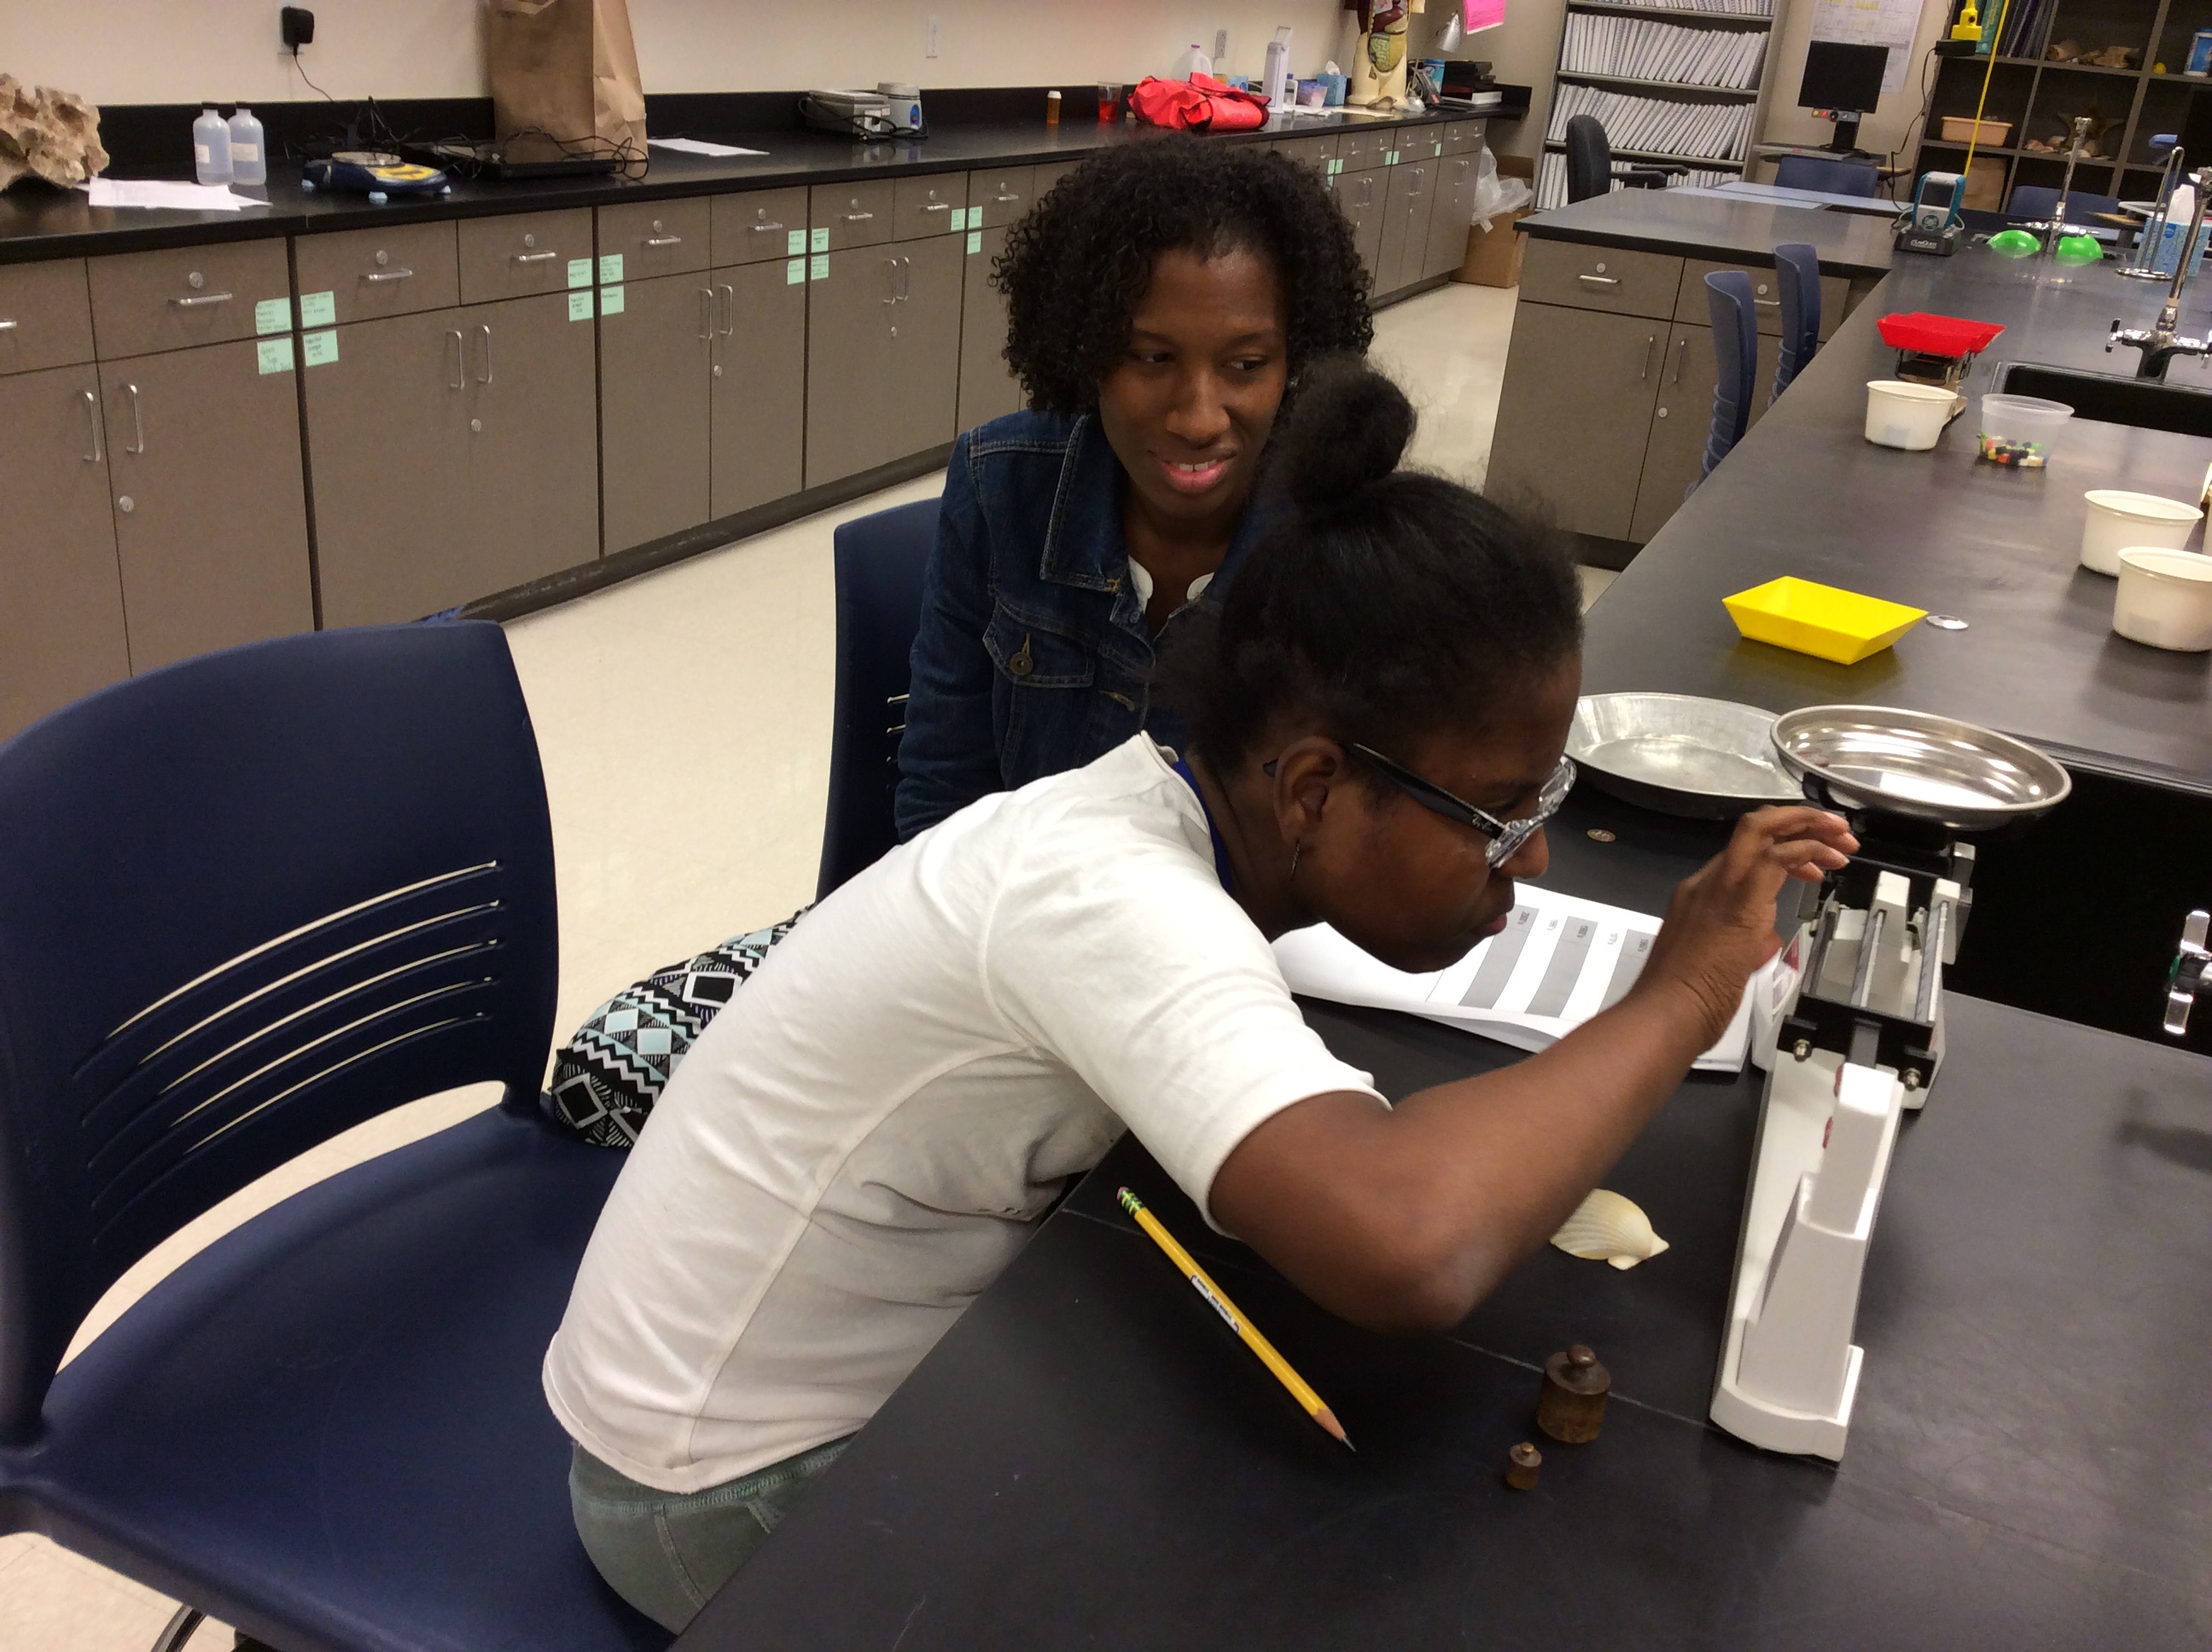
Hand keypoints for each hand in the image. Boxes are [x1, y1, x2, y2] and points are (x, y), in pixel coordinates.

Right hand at [1635, 806, 1856, 1045]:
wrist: (1665, 1017)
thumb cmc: (1688, 1002)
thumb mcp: (1726, 963)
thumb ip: (1748, 943)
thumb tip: (1766, 938)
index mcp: (1701, 894)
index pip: (1745, 851)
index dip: (1784, 844)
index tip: (1813, 861)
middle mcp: (1707, 882)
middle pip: (1753, 828)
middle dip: (1800, 820)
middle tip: (1838, 830)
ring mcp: (1719, 890)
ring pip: (1762, 833)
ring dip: (1810, 829)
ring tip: (1844, 840)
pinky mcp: (1738, 905)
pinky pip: (1773, 860)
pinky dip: (1805, 851)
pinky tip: (1829, 860)